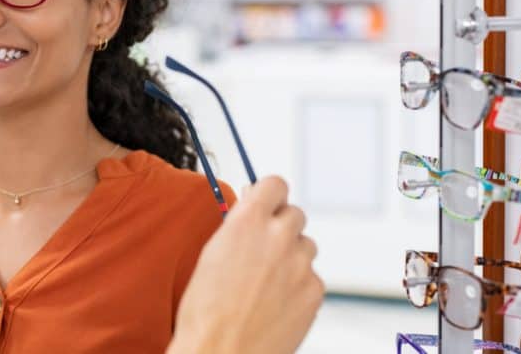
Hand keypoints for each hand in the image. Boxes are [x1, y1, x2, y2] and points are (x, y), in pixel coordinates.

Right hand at [168, 177, 323, 353]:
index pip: (275, 184)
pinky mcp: (314, 291)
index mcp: (248, 221)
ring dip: (291, 256)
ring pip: (305, 245)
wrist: (221, 352)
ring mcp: (300, 264)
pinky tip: (276, 301)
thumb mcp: (212, 254)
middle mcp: (278, 236)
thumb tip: (251, 213)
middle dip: (281, 226)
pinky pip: (311, 276)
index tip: (267, 202)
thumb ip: (238, 227)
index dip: (270, 194)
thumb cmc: (206, 313)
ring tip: (267, 281)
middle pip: (294, 213)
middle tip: (265, 248)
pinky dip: (298, 285)